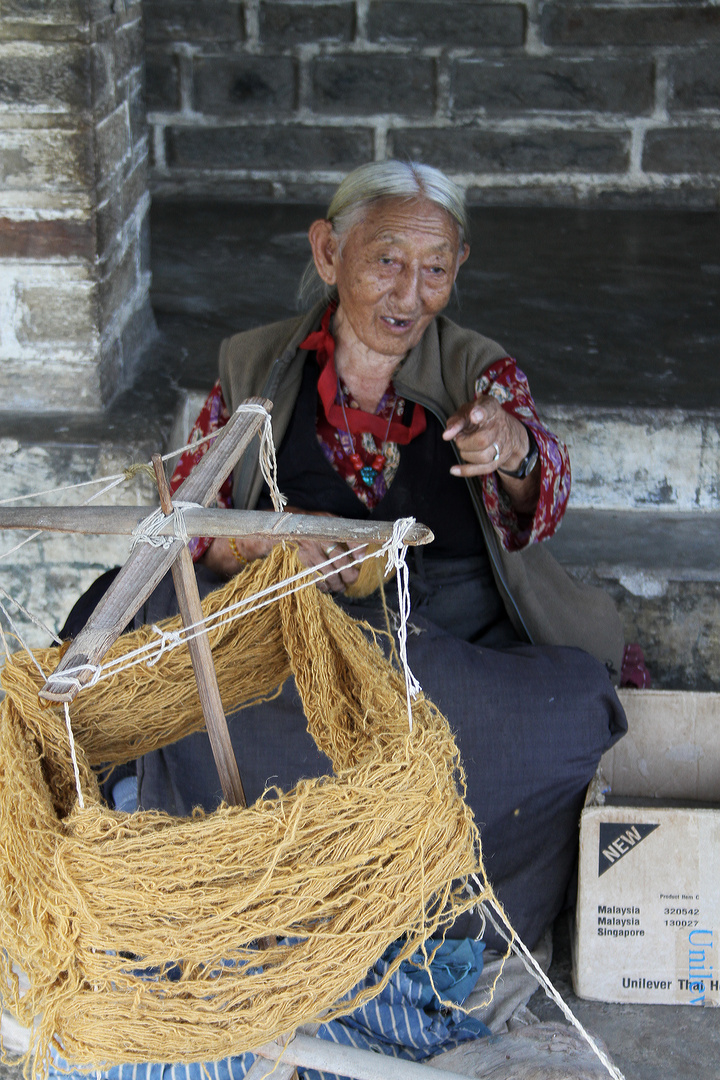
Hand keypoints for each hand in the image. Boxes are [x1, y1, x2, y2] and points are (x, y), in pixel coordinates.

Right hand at [202, 508, 365, 593]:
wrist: (272, 531)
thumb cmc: (302, 526)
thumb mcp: (321, 520)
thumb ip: (340, 529)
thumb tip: (362, 546)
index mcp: (324, 525)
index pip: (349, 537)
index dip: (359, 549)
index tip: (362, 557)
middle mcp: (317, 539)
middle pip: (342, 562)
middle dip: (351, 574)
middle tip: (352, 578)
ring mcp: (307, 554)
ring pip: (330, 575)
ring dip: (338, 584)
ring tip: (341, 586)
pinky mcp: (298, 565)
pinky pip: (316, 581)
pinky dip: (324, 587)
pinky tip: (327, 588)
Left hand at [442, 397, 530, 477]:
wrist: (505, 428)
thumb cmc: (478, 417)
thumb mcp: (466, 412)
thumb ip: (456, 421)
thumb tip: (446, 435)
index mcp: (491, 408)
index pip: (489, 409)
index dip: (481, 413)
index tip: (473, 416)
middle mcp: (500, 426)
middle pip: (483, 439)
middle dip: (464, 442)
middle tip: (459, 438)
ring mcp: (502, 444)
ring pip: (483, 456)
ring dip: (466, 454)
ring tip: (464, 446)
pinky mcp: (500, 459)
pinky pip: (485, 469)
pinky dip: (467, 470)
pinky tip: (454, 469)